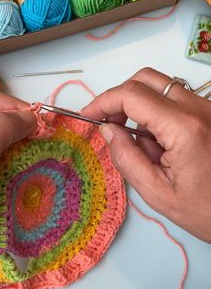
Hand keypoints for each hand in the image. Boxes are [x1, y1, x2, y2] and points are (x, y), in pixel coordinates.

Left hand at [0, 88, 35, 259]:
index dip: (11, 106)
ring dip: (27, 150)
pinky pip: (14, 164)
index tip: (33, 124)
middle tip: (41, 141)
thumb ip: (1, 127)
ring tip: (40, 159)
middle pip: (2, 120)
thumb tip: (29, 116)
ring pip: (11, 142)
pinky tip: (32, 175)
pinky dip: (25, 167)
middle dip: (23, 129)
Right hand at [82, 68, 210, 241]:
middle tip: (108, 124)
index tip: (88, 115)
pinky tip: (159, 143)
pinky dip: (155, 113)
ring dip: (139, 107)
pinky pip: (173, 99)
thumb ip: (126, 157)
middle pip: (146, 79)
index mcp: (184, 128)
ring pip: (159, 87)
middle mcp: (198, 108)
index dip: (103, 102)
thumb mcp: (157, 192)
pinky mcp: (208, 112)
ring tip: (142, 145)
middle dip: (119, 98)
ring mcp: (206, 107)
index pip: (132, 96)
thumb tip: (107, 129)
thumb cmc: (206, 209)